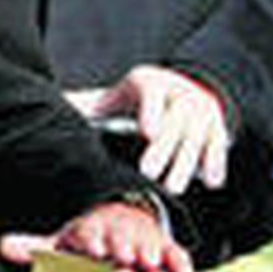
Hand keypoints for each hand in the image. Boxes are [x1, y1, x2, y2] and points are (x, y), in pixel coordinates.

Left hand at [0, 200, 192, 271]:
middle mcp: (118, 236)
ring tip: (152, 263)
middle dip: (122, 247)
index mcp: (91, 234)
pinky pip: (177, 255)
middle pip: (121, 240)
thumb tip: (3, 245)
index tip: (93, 248)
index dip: (91, 241)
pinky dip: (181, 264)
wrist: (121, 221)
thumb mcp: (60, 245)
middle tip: (123, 259)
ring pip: (149, 246)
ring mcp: (143, 242)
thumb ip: (33, 249)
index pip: (89, 235)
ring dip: (150, 252)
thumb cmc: (89, 243)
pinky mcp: (166, 250)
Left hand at [67, 65, 230, 194]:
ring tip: (173, 188)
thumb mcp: (116, 97)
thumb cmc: (139, 99)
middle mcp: (179, 93)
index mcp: (150, 83)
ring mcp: (201, 110)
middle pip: (174, 122)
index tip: (148, 132)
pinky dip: (215, 163)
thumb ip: (88, 106)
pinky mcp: (216, 126)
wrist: (185, 86)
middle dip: (163, 149)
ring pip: (195, 137)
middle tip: (149, 173)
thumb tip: (55, 107)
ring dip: (186, 164)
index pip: (152, 96)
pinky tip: (211, 182)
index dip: (151, 113)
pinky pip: (217, 144)